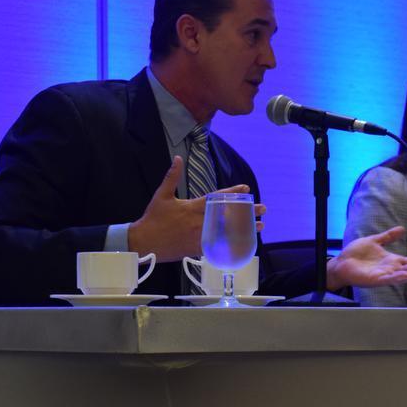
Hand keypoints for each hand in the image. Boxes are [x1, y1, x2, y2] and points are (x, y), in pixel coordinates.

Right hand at [128, 157, 265, 261]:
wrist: (143, 243)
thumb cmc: (152, 218)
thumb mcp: (162, 195)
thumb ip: (171, 176)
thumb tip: (177, 158)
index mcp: (192, 206)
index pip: (217, 197)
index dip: (232, 192)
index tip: (246, 188)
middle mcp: (200, 221)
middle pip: (228, 215)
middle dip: (247, 212)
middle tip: (263, 209)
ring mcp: (200, 236)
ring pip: (227, 231)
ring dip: (244, 229)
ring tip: (260, 227)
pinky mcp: (197, 248)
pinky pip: (218, 246)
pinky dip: (231, 245)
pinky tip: (243, 245)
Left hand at [325, 226, 406, 289]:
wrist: (340, 263)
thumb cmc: (355, 254)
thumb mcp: (374, 241)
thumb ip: (388, 236)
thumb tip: (402, 228)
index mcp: (392, 260)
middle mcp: (391, 269)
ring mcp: (384, 275)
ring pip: (403, 275)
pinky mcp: (375, 280)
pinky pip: (388, 279)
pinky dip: (397, 278)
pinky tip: (405, 275)